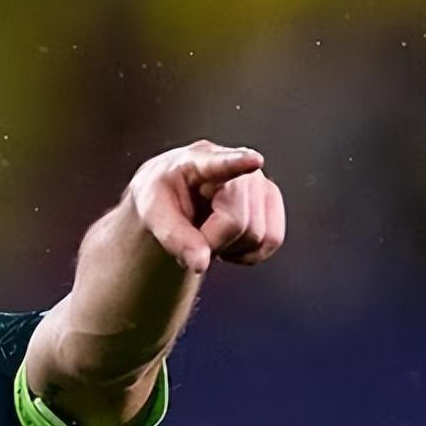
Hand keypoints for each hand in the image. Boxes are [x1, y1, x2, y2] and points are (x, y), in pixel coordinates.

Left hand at [125, 139, 285, 273]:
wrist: (174, 197)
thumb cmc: (163, 198)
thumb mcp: (153, 215)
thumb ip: (175, 239)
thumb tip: (201, 264)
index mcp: (198, 161)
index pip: (220, 163)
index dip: (238, 163)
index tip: (253, 161)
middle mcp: (236, 165)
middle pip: (237, 222)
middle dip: (213, 242)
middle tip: (193, 238)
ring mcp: (259, 182)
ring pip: (259, 235)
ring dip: (230, 248)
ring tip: (209, 233)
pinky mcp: (272, 201)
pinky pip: (272, 240)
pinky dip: (248, 253)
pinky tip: (228, 240)